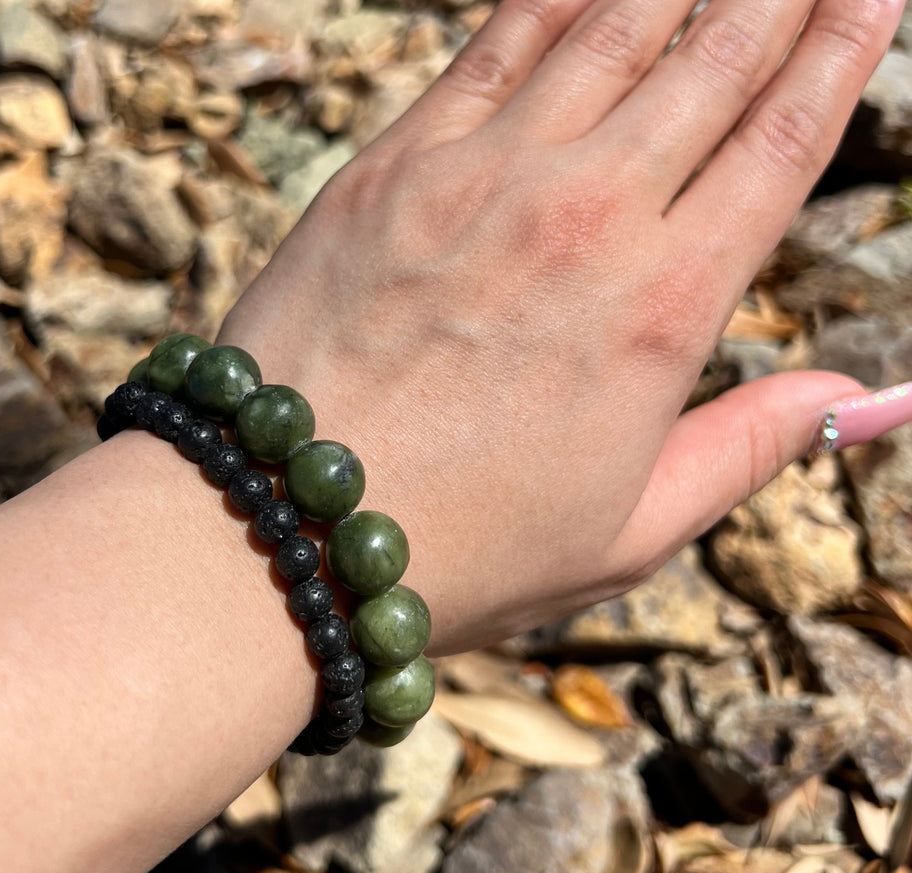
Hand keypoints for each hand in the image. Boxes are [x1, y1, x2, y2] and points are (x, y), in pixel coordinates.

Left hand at [219, 0, 903, 654]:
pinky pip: (495, 41)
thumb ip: (747, 450)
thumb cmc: (461, 551)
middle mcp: (589, 218)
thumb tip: (870, 399)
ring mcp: (486, 177)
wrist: (288, 530)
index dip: (843, 50)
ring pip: (615, 27)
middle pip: (714, 61)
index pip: (783, 142)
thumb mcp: (628, 535)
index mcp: (664, 311)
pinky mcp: (394, 165)